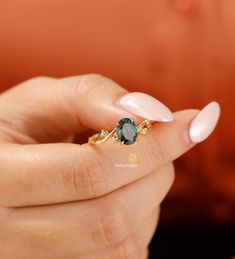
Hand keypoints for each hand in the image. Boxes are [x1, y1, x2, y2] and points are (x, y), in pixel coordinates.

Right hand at [0, 75, 209, 258]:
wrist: (4, 163)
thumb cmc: (20, 127)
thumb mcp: (43, 99)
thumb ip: (91, 96)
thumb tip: (151, 113)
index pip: (89, 173)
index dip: (151, 147)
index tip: (193, 122)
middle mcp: (9, 233)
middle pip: (111, 216)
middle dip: (153, 171)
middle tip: (159, 140)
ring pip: (122, 243)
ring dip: (147, 196)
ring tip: (130, 165)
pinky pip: (122, 254)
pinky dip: (138, 218)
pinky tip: (120, 193)